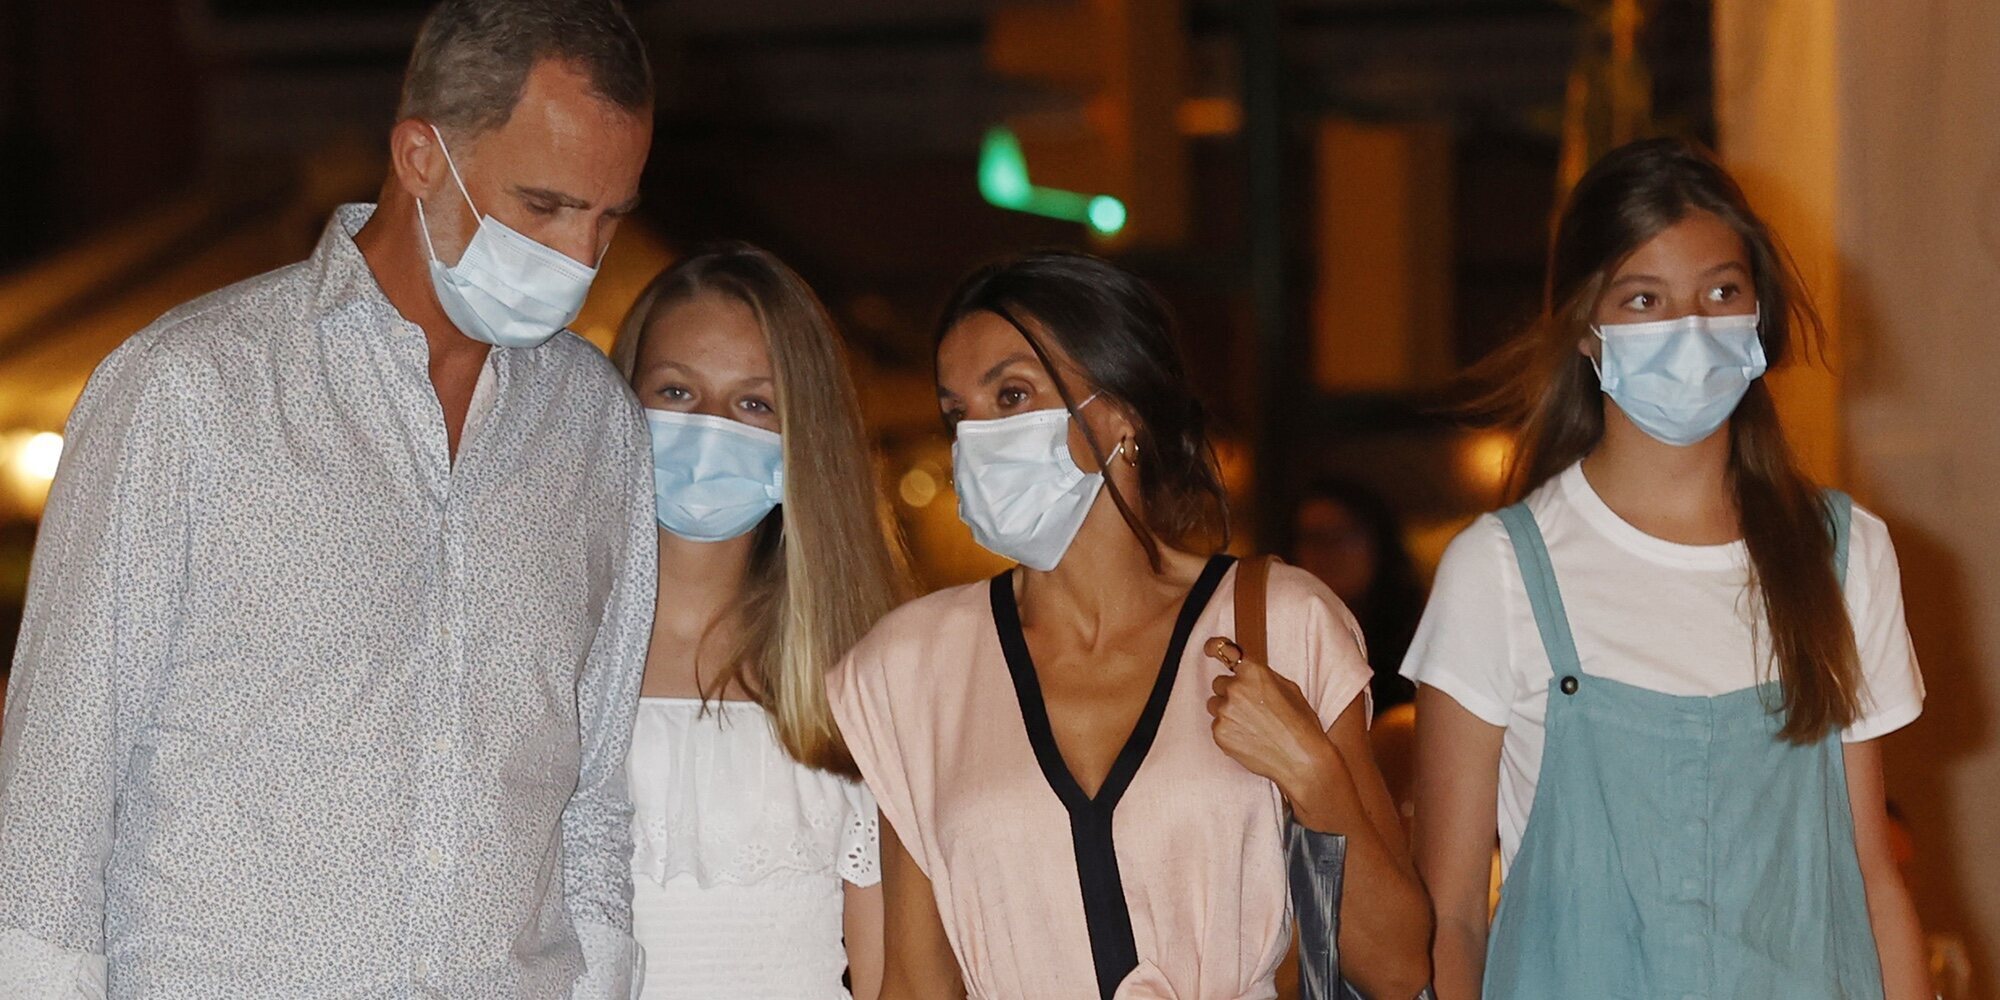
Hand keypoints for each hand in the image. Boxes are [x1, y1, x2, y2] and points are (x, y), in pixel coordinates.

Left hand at [1203, 637, 1341, 795]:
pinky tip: (1249, 738)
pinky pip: (1217, 726)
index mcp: (1253, 672)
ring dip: (1227, 712)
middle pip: (1219, 683)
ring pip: (1215, 705)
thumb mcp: (1288, 688)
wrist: (1301, 758)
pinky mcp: (1219, 733)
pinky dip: (1229, 730)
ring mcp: (1225, 712)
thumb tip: (1247, 672)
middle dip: (1231, 692)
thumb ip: (1263, 676)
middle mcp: (1235, 688)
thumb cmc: (1300, 724)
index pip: (1224, 650)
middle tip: (1252, 708)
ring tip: (1252, 725)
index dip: (1213, 647)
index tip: (1208, 649)